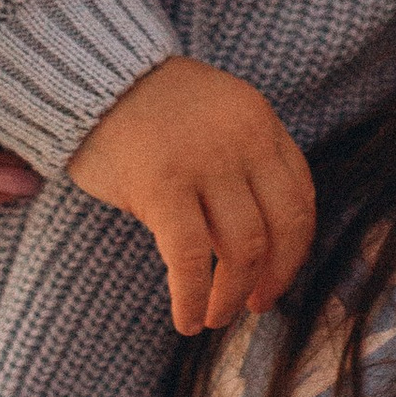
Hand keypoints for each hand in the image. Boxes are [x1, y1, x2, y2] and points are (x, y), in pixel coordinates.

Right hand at [66, 57, 315, 332]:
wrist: (96, 77)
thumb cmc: (152, 109)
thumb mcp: (218, 117)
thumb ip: (244, 161)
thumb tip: (263, 242)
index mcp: (261, 123)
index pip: (299, 197)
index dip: (294, 249)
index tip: (276, 278)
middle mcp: (244, 140)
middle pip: (281, 227)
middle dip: (273, 277)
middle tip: (253, 305)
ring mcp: (205, 161)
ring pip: (242, 249)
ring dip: (231, 295)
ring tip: (214, 316)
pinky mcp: (162, 185)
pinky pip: (190, 258)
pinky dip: (192, 298)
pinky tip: (186, 319)